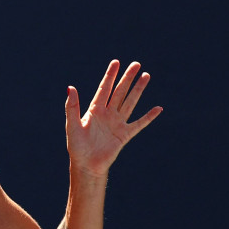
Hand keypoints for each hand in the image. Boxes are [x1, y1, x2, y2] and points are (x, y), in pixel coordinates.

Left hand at [65, 60, 162, 176]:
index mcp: (94, 111)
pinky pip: (139, 124)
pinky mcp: (124, 135)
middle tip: (136, 64)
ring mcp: (117, 124)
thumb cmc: (77, 147)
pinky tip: (158, 109)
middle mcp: (107, 115)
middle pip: (119, 92)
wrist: (86, 166)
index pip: (104, 89)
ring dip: (138, 90)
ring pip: (130, 102)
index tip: (116, 62)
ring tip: (146, 76)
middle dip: (127, 78)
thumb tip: (70, 87)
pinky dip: (148, 117)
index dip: (110, 76)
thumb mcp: (72, 125)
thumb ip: (72, 107)